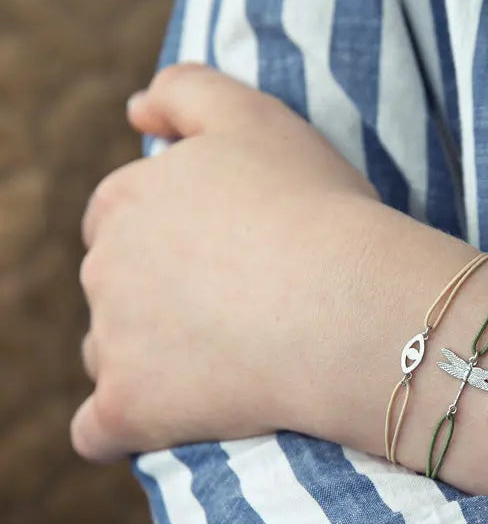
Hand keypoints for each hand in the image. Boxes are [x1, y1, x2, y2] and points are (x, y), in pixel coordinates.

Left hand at [72, 63, 378, 460]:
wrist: (351, 304)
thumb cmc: (317, 210)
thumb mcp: (258, 119)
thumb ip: (188, 92)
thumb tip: (133, 108)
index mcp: (127, 201)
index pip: (119, 219)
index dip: (171, 239)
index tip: (224, 258)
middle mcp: (103, 267)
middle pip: (113, 288)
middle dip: (156, 297)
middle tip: (235, 310)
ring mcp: (111, 341)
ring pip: (109, 354)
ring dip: (146, 360)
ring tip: (222, 365)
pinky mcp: (129, 409)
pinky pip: (99, 431)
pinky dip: (120, 429)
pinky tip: (160, 424)